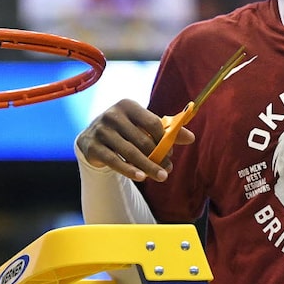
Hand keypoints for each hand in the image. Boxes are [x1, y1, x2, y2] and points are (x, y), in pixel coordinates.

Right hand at [76, 99, 194, 181]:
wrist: (92, 138)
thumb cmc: (124, 130)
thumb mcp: (143, 126)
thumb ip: (166, 131)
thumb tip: (191, 138)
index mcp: (128, 105)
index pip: (152, 122)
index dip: (164, 139)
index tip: (171, 153)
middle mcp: (112, 115)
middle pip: (142, 140)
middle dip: (158, 156)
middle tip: (169, 169)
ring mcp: (101, 131)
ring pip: (130, 152)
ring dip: (148, 166)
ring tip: (161, 176)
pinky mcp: (92, 146)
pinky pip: (114, 161)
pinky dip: (129, 170)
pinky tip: (142, 178)